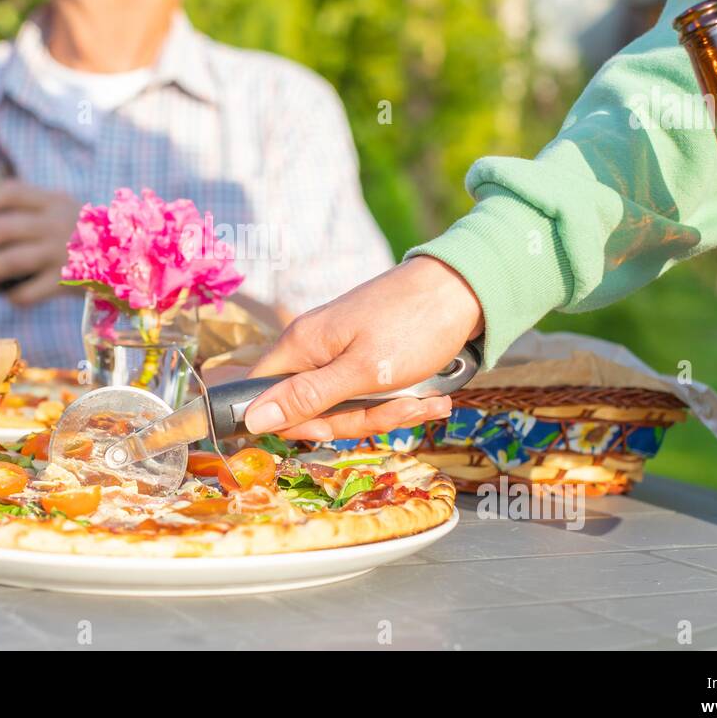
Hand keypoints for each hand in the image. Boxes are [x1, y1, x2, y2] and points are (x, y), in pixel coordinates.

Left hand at [0, 179, 80, 305]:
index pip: (11, 192)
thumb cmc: (85, 234)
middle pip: (4, 228)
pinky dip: (13, 296)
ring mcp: (61, 254)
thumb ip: (33, 206)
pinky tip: (9, 296)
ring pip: (12, 260)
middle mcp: (56, 225)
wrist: (128, 259)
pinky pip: (29, 292)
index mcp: (53, 202)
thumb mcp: (64, 208)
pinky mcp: (66, 282)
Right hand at [243, 256, 484, 440]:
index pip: (263, 396)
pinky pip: (372, 394)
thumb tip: (251, 420)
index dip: (291, 423)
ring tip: (426, 401)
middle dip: (359, 419)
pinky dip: (401, 400)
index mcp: (302, 345)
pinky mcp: (370, 356)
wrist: (465, 287)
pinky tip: (432, 397)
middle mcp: (316, 347)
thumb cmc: (414, 325)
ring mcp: (344, 351)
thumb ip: (306, 397)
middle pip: (312, 408)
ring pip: (348, 406)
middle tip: (398, 408)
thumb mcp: (362, 372)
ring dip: (389, 412)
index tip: (330, 430)